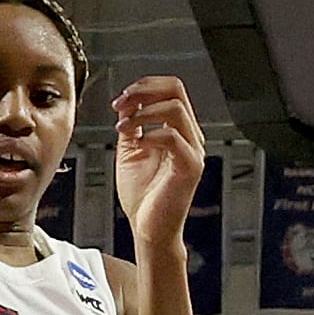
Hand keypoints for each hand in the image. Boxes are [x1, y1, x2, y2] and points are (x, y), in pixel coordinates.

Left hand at [114, 76, 206, 257]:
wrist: (149, 228)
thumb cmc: (143, 196)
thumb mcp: (131, 151)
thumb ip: (132, 125)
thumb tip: (127, 103)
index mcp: (178, 130)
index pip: (171, 89)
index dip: (143, 86)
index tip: (120, 100)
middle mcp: (190, 136)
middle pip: (176, 89)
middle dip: (143, 91)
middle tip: (121, 104)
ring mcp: (193, 150)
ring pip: (175, 108)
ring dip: (143, 112)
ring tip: (123, 127)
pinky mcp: (190, 167)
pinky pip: (173, 137)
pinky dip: (149, 135)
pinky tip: (136, 144)